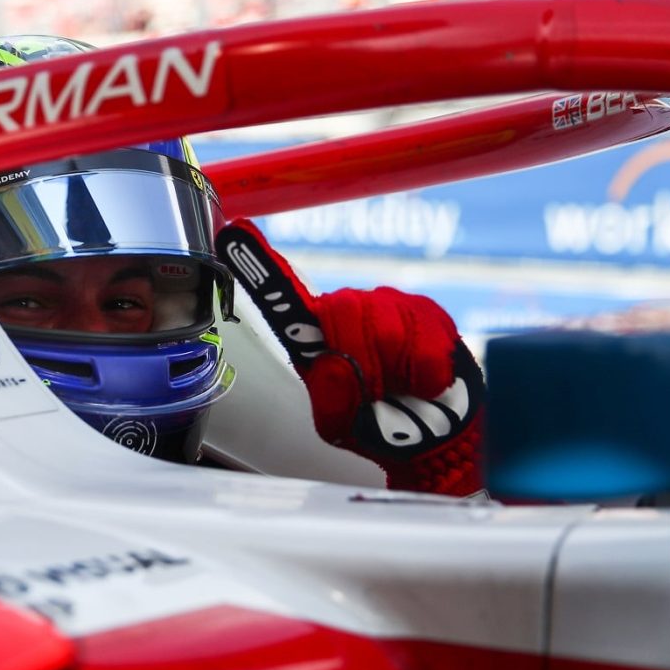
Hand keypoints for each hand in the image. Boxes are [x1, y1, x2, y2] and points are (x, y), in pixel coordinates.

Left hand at [216, 219, 482, 495]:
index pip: (281, 296)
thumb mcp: (346, 427)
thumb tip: (333, 362)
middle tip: (379, 391)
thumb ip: (334, 400)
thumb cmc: (382, 427)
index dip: (258, 265)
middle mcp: (344, 311)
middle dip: (363, 360)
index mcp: (312, 337)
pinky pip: (426, 337)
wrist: (437, 436)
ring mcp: (385, 304)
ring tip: (403, 386)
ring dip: (398, 370)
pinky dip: (427, 372)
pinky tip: (426, 380)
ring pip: (387, 328)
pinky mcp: (424, 309)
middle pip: (342, 312)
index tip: (231, 233)